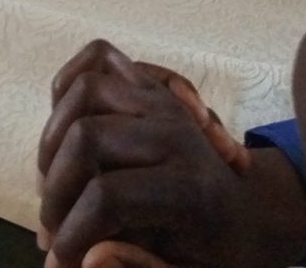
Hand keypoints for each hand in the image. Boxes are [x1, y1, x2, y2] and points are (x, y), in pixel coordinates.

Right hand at [38, 43, 305, 267]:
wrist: (252, 214)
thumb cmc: (220, 252)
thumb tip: (87, 260)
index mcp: (190, 189)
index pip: (107, 197)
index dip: (71, 235)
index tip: (61, 263)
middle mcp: (176, 133)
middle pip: (86, 136)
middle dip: (55, 188)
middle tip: (53, 227)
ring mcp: (162, 102)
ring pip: (85, 90)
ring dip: (53, 138)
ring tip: (53, 184)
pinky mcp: (149, 87)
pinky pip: (100, 59)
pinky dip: (71, 83)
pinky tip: (64, 126)